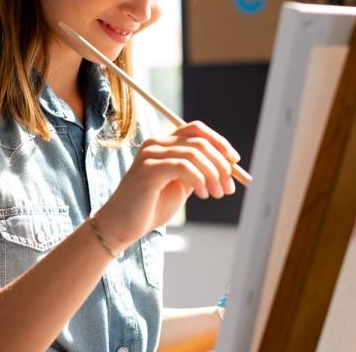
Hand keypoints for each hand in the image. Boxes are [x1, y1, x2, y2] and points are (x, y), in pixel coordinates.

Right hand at [95, 121, 240, 248]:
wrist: (121, 225)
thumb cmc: (150, 207)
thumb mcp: (180, 186)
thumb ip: (198, 172)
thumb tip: (228, 166)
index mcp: (164, 144)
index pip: (197, 130)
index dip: (219, 142)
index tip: (234, 162)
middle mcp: (156, 143)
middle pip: (199, 140)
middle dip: (221, 164)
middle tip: (228, 187)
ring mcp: (151, 154)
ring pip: (194, 153)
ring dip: (213, 174)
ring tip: (216, 194)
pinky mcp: (149, 169)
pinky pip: (183, 166)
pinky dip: (199, 180)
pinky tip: (202, 195)